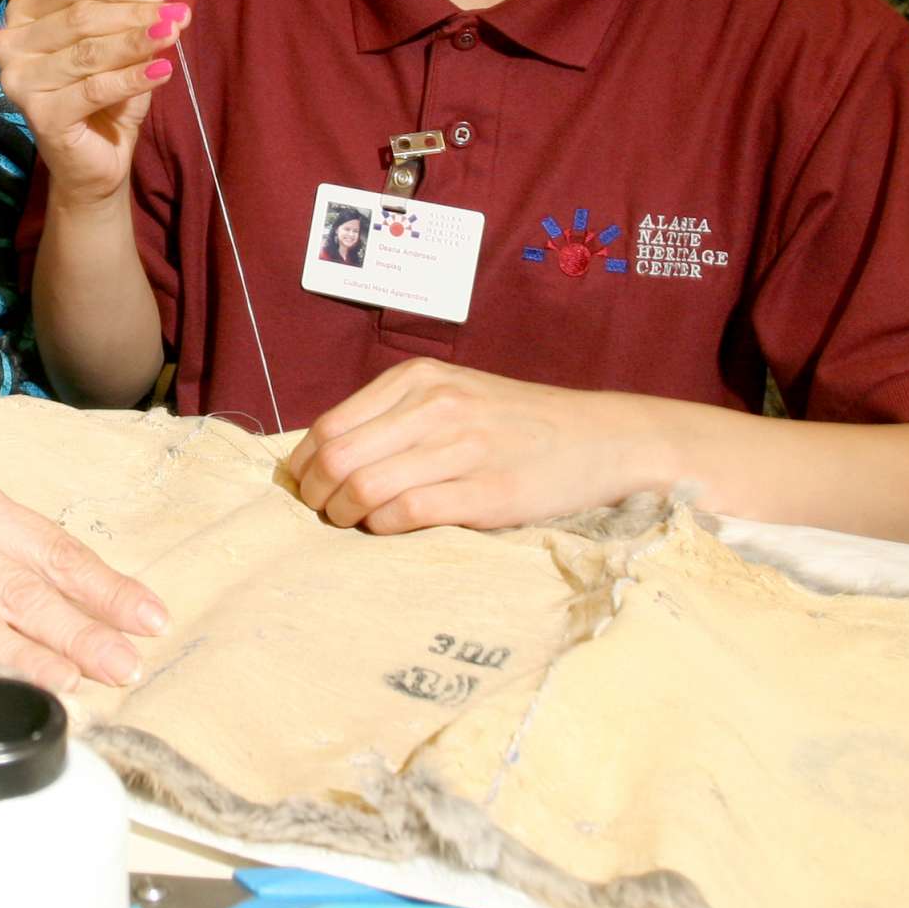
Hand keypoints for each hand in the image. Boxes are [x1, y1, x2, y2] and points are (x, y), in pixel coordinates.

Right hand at [0, 0, 184, 207]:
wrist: (93, 162)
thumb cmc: (102, 97)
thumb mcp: (119, 48)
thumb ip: (133, 20)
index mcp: (22, 16)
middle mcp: (9, 45)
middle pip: (80, 17)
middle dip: (134, 13)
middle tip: (177, 14)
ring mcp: (19, 81)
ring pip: (88, 52)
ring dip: (136, 41)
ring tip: (173, 34)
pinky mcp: (40, 115)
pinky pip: (94, 89)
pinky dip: (132, 78)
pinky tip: (162, 70)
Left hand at [288, 362, 663, 534]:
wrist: (602, 438)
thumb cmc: (519, 423)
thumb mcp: (454, 395)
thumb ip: (397, 415)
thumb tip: (324, 455)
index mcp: (420, 378)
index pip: (330, 426)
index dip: (305, 465)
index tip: (307, 487)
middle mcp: (438, 405)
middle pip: (338, 457)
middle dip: (317, 495)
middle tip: (324, 513)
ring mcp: (463, 447)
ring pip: (365, 487)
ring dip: (346, 516)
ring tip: (355, 524)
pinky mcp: (487, 492)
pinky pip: (407, 512)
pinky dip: (384, 528)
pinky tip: (391, 528)